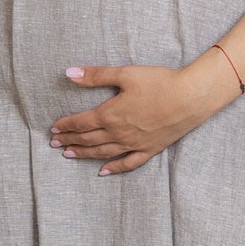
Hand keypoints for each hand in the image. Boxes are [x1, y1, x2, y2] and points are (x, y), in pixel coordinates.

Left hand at [49, 53, 240, 174]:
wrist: (191, 98)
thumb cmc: (159, 82)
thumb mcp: (125, 74)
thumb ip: (96, 76)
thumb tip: (69, 73)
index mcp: (110, 114)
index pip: (81, 123)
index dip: (66, 126)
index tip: (54, 128)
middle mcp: (119, 133)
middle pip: (88, 139)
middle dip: (70, 141)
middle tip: (55, 143)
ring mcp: (134, 144)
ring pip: (103, 153)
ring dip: (84, 154)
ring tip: (69, 155)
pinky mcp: (149, 149)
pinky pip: (128, 163)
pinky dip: (114, 169)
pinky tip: (103, 172)